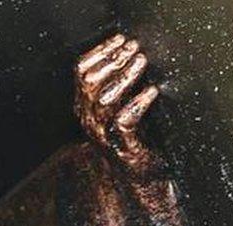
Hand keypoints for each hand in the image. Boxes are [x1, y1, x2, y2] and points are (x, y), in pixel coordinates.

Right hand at [74, 34, 159, 172]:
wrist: (140, 179)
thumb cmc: (134, 139)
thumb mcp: (119, 108)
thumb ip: (118, 85)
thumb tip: (130, 52)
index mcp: (85, 108)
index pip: (81, 73)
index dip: (99, 52)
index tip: (120, 39)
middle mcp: (90, 121)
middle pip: (90, 82)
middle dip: (113, 60)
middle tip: (135, 47)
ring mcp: (104, 135)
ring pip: (105, 99)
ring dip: (124, 76)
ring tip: (142, 61)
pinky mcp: (123, 147)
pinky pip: (124, 121)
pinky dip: (138, 103)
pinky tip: (151, 91)